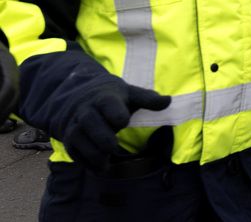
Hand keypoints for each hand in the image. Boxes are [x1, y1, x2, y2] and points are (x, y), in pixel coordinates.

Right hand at [50, 79, 170, 170]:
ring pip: (78, 139)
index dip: (116, 113)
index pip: (107, 103)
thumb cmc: (113, 99)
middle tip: (114, 146)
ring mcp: (76, 125)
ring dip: (93, 153)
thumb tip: (168, 101)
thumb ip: (148, 99)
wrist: (79, 98)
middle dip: (101, 136)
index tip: (124, 121)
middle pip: (89, 122)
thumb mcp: (130, 94)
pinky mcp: (70, 140)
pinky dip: (86, 163)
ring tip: (107, 163)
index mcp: (105, 97)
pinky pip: (74, 152)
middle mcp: (87, 110)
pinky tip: (100, 168)